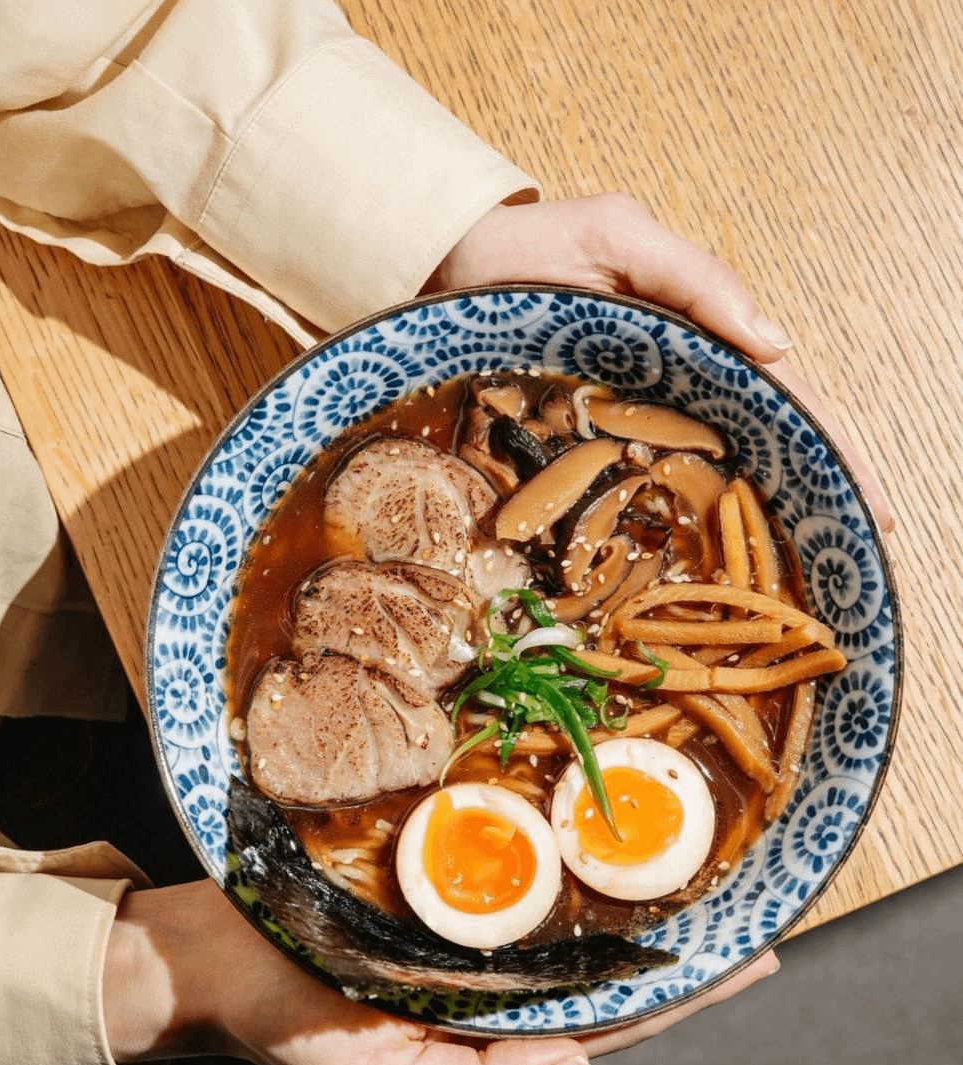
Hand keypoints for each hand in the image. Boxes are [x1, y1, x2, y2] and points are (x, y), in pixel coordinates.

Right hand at [104, 879, 777, 1064]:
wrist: (218, 954)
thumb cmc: (289, 1023)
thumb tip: (568, 1058)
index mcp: (481, 1042)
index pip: (600, 1028)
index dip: (675, 1002)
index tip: (745, 969)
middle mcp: (488, 992)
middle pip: (603, 980)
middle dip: (679, 962)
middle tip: (753, 930)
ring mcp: (470, 943)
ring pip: (571, 935)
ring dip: (634, 918)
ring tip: (704, 893)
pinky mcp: (442, 895)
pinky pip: (520, 890)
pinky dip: (567, 882)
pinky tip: (605, 858)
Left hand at [432, 194, 891, 530]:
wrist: (454, 268)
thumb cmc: (534, 248)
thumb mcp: (620, 237)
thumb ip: (695, 280)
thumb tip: (778, 346)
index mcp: (700, 334)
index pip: (784, 391)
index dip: (831, 442)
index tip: (869, 498)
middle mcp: (677, 380)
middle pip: (759, 440)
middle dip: (812, 489)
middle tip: (856, 546)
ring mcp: (634, 414)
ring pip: (709, 469)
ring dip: (756, 512)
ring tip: (801, 567)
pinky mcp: (588, 438)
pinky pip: (643, 482)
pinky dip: (679, 516)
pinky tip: (705, 555)